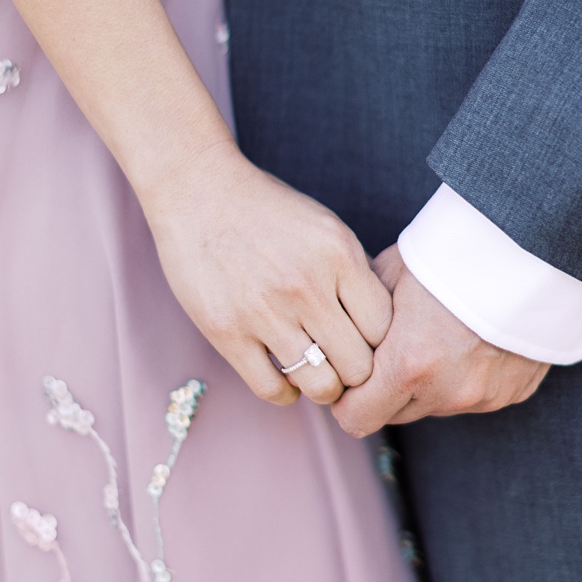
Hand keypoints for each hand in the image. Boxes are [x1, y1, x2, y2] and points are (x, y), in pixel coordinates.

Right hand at [141, 147, 392, 407]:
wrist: (197, 189)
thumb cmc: (266, 210)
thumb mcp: (325, 227)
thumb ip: (354, 275)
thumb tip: (380, 331)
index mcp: (339, 256)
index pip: (384, 329)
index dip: (380, 342)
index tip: (363, 340)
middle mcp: (306, 286)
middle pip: (359, 365)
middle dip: (356, 371)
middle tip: (343, 364)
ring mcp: (264, 311)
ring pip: (321, 385)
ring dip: (323, 386)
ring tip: (315, 373)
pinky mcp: (226, 331)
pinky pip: (272, 389)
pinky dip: (286, 392)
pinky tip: (284, 375)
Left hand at [329, 246, 549, 436]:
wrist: (529, 249)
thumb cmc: (450, 255)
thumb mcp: (387, 277)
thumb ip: (357, 319)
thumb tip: (335, 338)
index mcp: (409, 365)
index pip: (355, 419)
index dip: (346, 399)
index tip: (350, 374)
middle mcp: (447, 391)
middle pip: (394, 414)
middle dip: (385, 389)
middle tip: (392, 347)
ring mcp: (484, 396)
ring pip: (433, 407)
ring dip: (426, 385)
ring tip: (434, 336)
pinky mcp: (511, 393)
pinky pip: (472, 398)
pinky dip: (463, 378)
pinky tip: (468, 340)